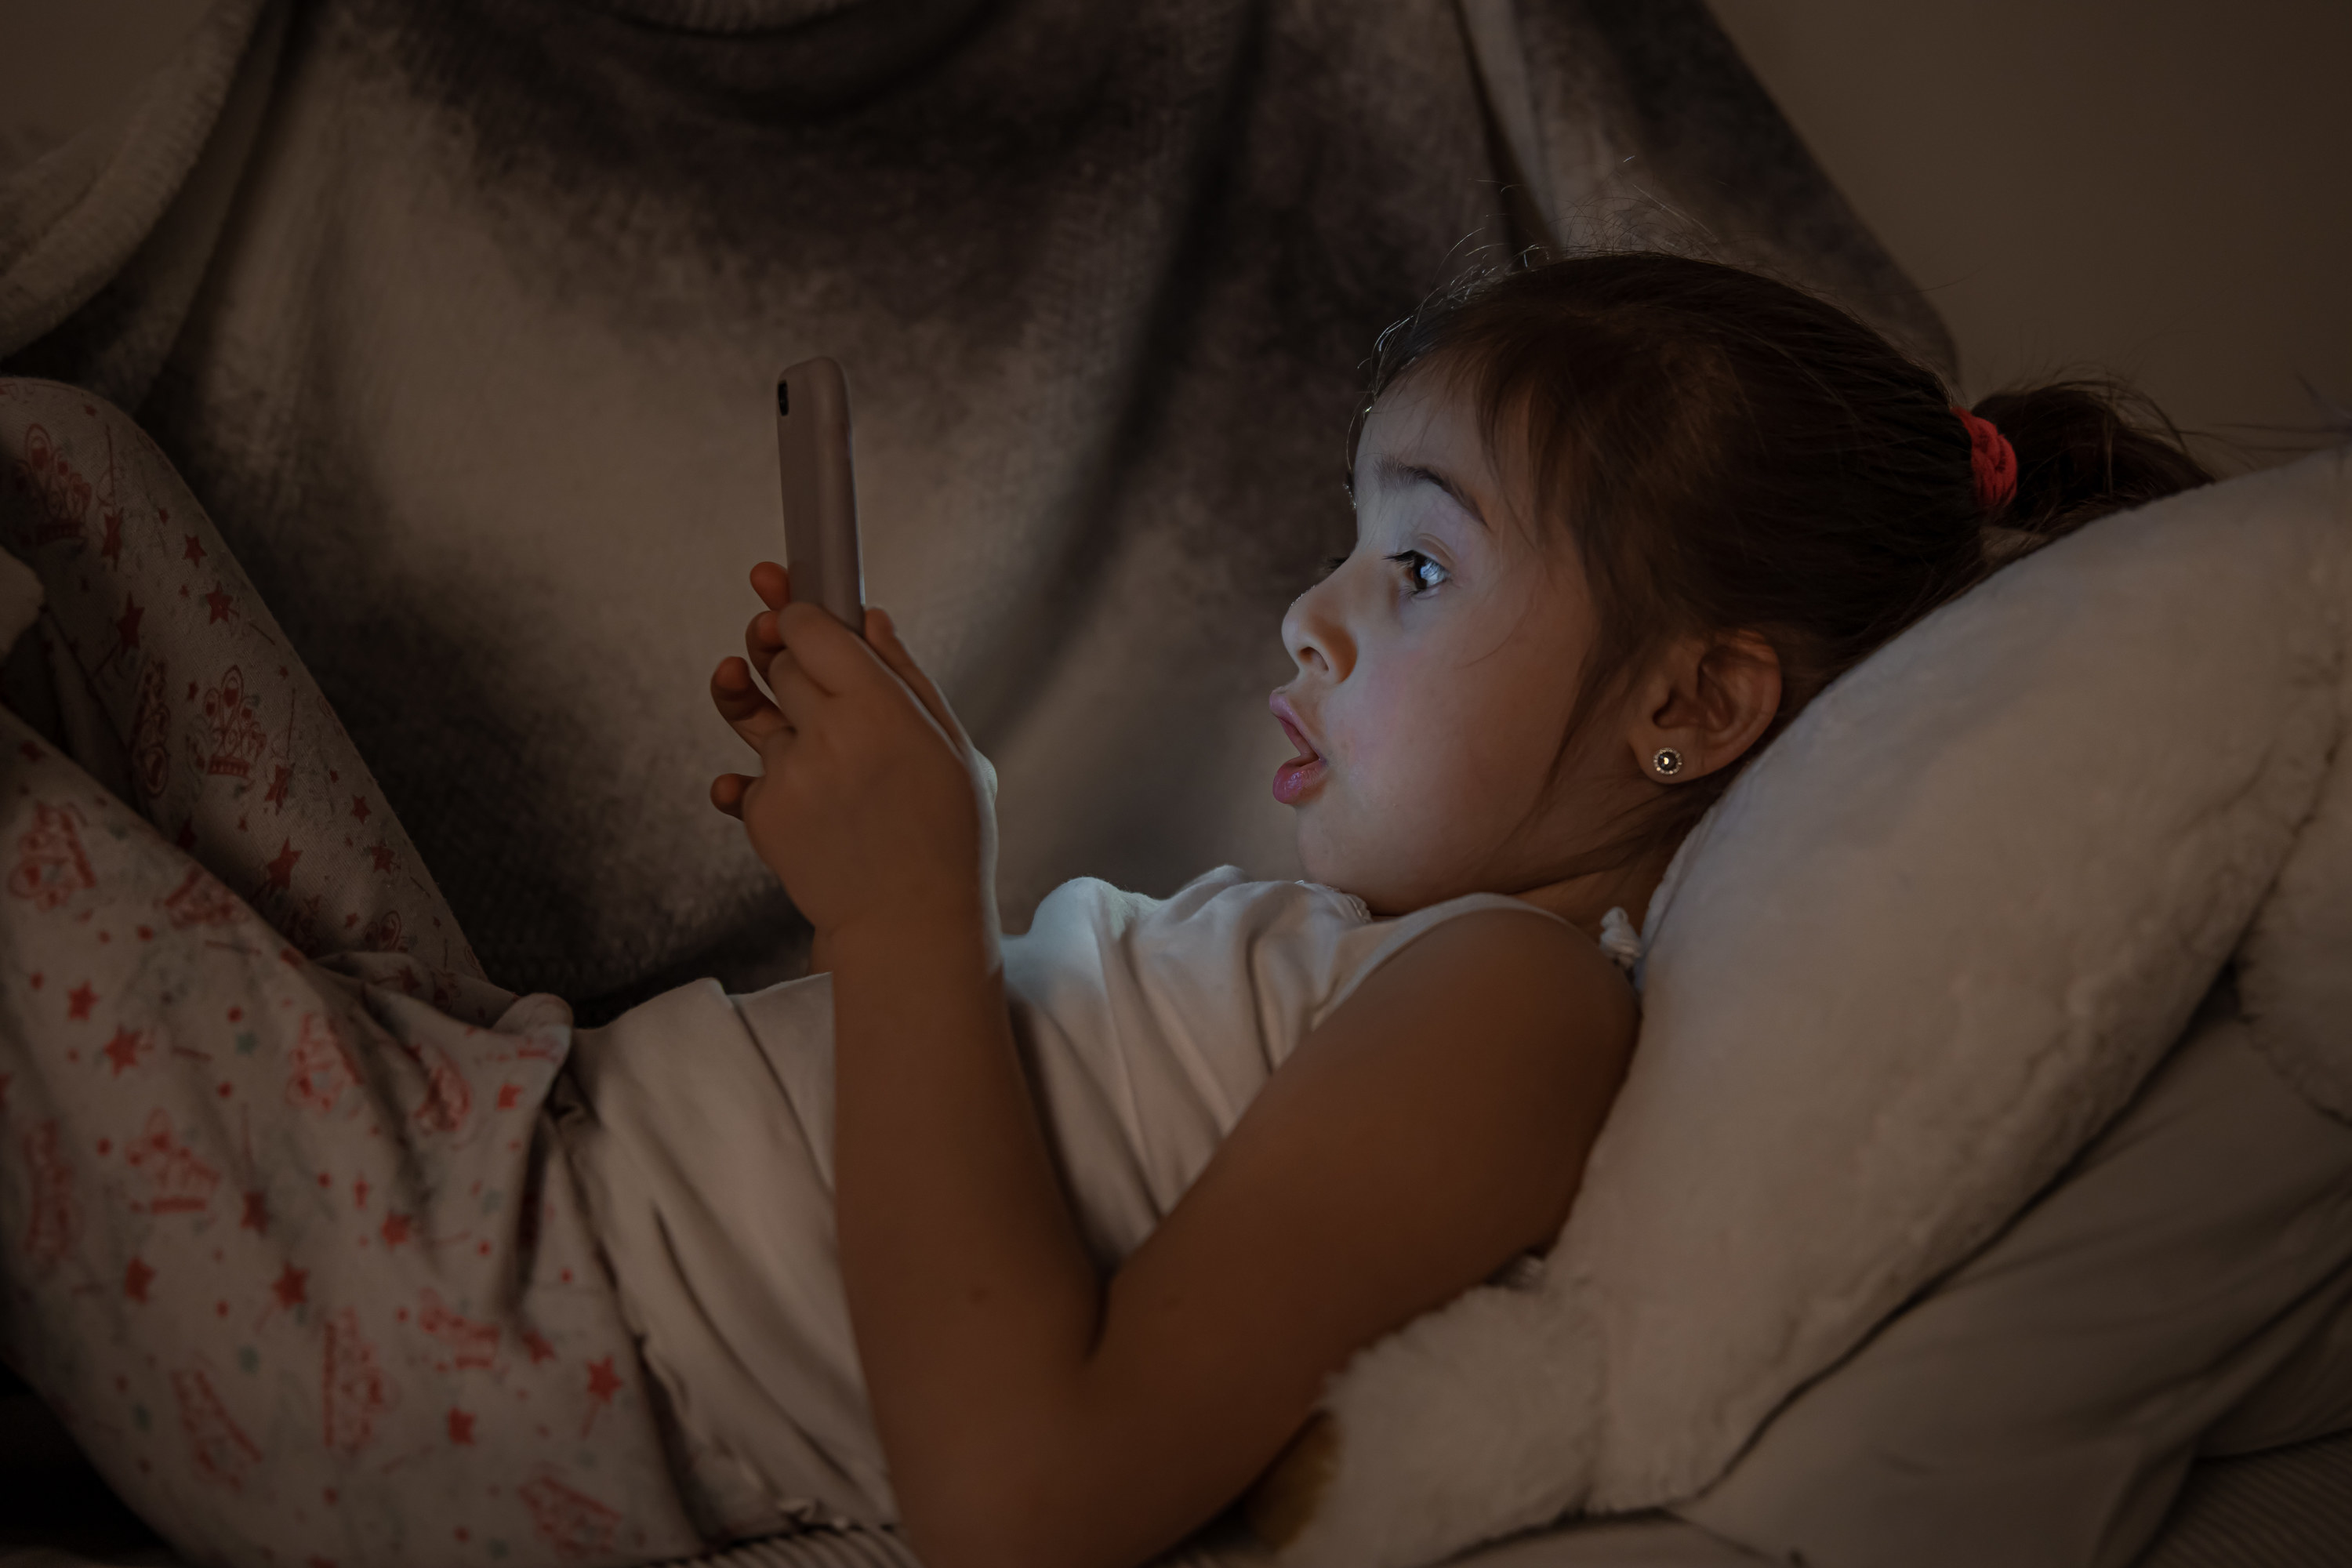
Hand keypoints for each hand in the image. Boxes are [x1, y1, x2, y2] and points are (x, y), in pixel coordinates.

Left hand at [710, 563, 997, 947]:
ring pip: (760, 717)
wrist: (910, 926)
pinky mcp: (762, 814)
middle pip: (777, 663)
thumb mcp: (952, 747)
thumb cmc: (945, 837)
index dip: (798, 615)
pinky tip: (812, 805)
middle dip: (786, 661)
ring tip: (800, 738)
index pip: (810, 627)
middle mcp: (827, 733)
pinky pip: (752, 775)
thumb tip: (871, 618)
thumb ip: (908, 676)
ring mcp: (789, 774)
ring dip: (778, 723)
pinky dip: (772, 782)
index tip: (798, 614)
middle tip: (807, 677)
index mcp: (881, 707)